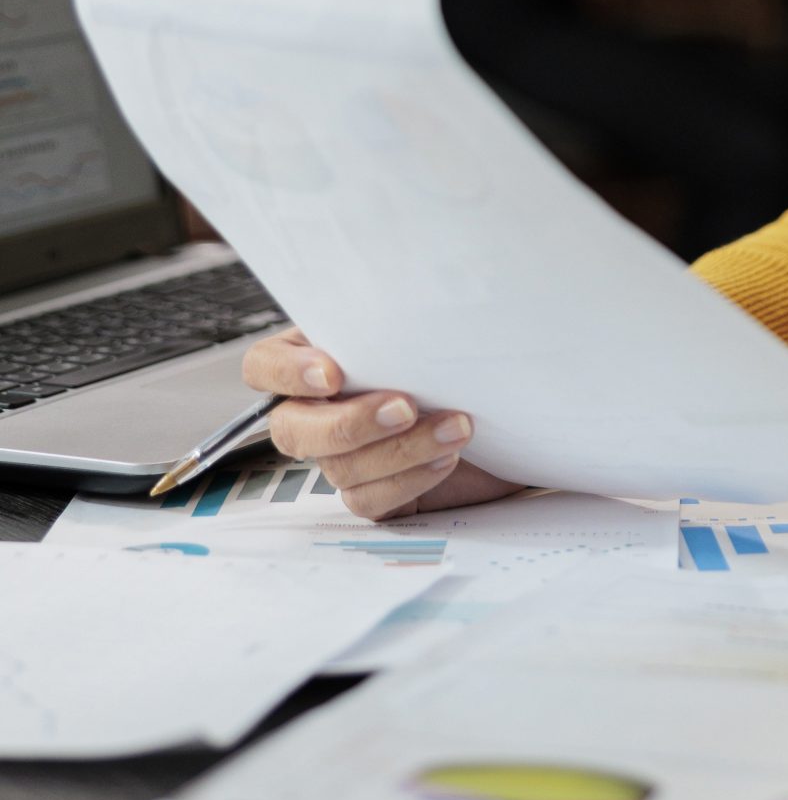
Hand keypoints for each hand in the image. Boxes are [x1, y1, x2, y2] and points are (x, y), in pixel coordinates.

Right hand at [240, 330, 521, 520]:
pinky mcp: (374, 492)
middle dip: (349, 423)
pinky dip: (410, 478)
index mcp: (315, 358)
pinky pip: (370, 500)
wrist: (510, 406)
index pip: (265, 366)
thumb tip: (395, 299)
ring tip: (456, 426)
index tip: (333, 372)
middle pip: (292, 430)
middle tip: (405, 406)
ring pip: (339, 468)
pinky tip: (447, 457)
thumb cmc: (459, 352)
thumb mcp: (425, 324)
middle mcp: (319, 410)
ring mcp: (343, 456)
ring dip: (399, 450)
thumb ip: (394, 320)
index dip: (286, 373)